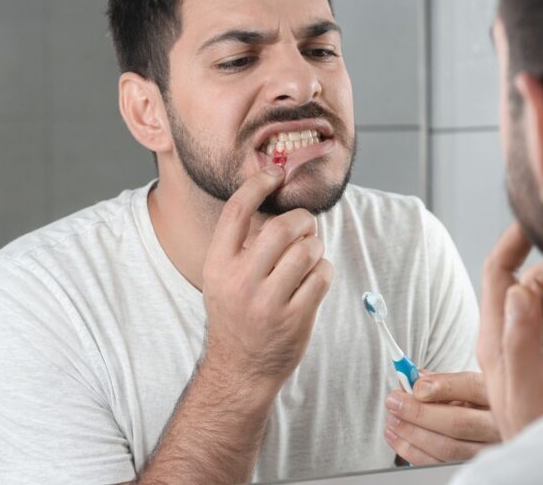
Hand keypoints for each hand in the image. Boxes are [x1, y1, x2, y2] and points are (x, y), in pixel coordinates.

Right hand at [201, 165, 333, 388]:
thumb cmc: (235, 314)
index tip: (276, 173)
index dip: (258, 183)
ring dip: (316, 246)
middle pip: (282, 227)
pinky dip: (324, 270)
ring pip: (308, 250)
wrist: (241, 369)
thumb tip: (275, 201)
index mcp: (218, 265)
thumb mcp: (221, 277)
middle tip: (306, 224)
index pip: (237, 211)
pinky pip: (322, 275)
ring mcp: (269, 302)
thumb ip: (241, 244)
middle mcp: (241, 281)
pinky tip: (314, 278)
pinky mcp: (296, 318)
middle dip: (303, 219)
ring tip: (310, 255)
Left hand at [383, 371, 499, 464]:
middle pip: (457, 422)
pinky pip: (438, 464)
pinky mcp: (470, 466)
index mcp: (495, 396)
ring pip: (447, 447)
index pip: (471, 387)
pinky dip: (412, 451)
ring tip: (392, 420)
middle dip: (418, 412)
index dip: (441, 386)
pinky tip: (397, 438)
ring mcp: (487, 450)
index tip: (415, 386)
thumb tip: (413, 379)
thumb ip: (443, 382)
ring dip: (412, 433)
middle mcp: (496, 426)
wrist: (491, 429)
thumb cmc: (476, 404)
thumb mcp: (467, 387)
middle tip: (394, 402)